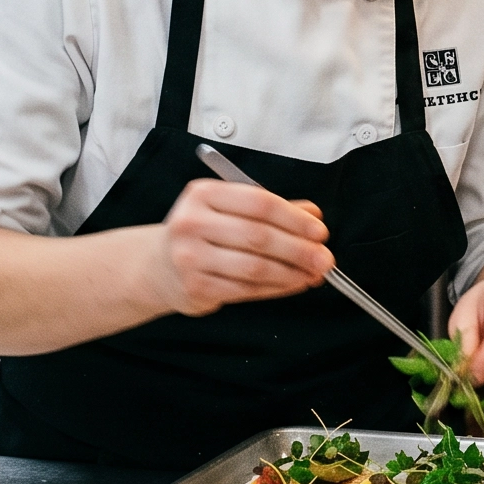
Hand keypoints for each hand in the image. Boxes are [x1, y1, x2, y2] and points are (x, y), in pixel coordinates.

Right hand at [150, 178, 332, 316]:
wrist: (160, 266)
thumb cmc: (202, 234)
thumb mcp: (231, 211)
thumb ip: (272, 210)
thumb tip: (313, 214)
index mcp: (204, 194)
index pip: (259, 202)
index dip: (295, 218)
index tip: (319, 230)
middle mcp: (192, 222)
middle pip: (259, 236)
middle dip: (299, 249)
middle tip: (324, 258)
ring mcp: (190, 256)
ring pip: (254, 266)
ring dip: (291, 272)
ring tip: (312, 274)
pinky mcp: (194, 286)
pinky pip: (245, 289)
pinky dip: (276, 288)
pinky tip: (292, 284)